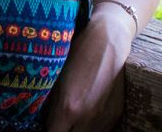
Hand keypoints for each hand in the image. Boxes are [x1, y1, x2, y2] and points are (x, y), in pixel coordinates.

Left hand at [45, 9, 133, 131]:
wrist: (109, 39)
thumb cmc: (78, 52)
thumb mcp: (57, 77)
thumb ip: (52, 104)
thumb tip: (45, 118)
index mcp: (69, 108)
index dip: (49, 129)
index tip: (47, 123)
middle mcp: (88, 118)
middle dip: (63, 129)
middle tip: (60, 120)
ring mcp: (104, 118)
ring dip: (78, 130)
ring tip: (74, 117)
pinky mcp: (116, 114)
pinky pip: (102, 131)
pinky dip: (93, 127)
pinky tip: (88, 115)